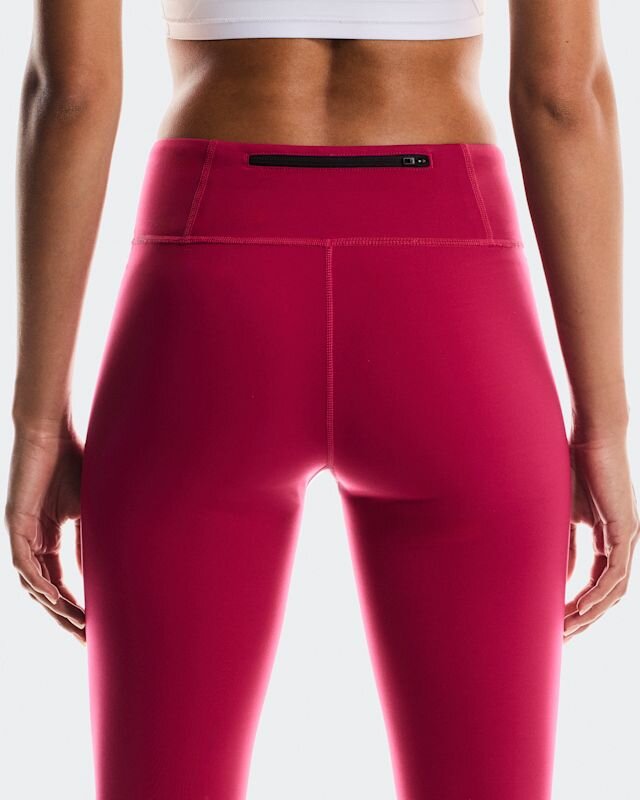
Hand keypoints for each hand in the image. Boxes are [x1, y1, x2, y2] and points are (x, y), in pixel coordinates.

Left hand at [4, 420, 85, 643]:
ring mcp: (22, 534)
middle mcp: (32, 542)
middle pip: (47, 592)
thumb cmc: (74, 462)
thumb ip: (94, 537)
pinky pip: (24, 564)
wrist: (51, 432)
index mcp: (49, 539)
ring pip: (33, 584)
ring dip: (54, 607)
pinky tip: (56, 599)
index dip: (78, 607)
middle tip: (86, 642)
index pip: (62, 583)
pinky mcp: (15, 524)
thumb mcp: (90, 509)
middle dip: (66, 618)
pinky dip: (39, 584)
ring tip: (77, 627)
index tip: (97, 629)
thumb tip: (115, 566)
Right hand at [564, 431, 638, 641]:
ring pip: (613, 590)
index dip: (576, 606)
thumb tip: (550, 576)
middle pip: (605, 594)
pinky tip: (580, 608)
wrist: (592, 438)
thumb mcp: (561, 515)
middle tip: (561, 639)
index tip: (555, 624)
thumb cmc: (572, 467)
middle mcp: (620, 543)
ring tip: (567, 630)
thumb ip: (560, 543)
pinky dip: (598, 594)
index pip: (593, 583)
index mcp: (604, 538)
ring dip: (590, 613)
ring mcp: (625, 538)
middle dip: (584, 619)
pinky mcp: (625, 531)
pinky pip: (614, 573)